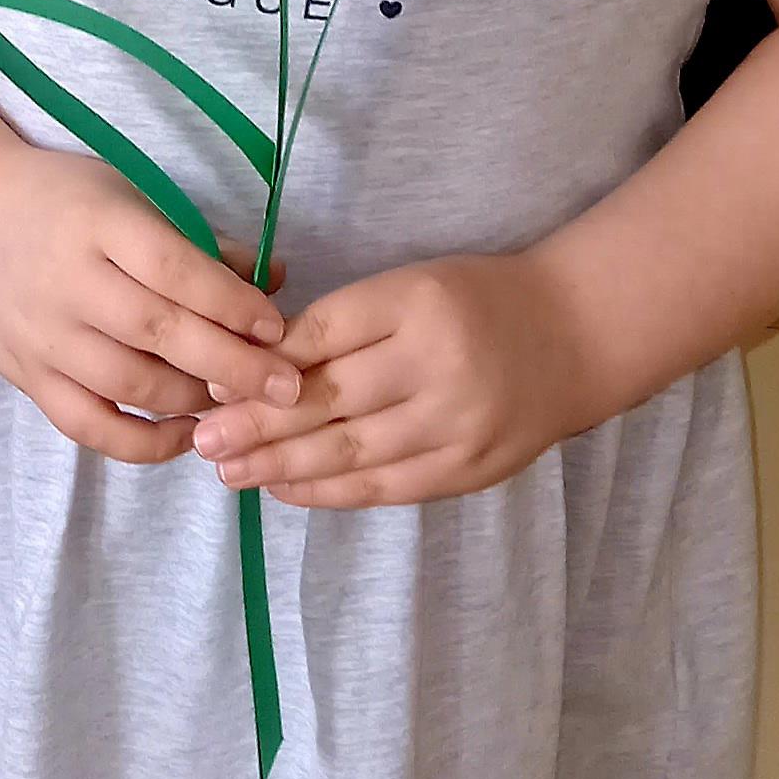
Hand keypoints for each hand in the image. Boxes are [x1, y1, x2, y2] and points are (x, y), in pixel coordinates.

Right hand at [0, 150, 299, 463]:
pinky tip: (186, 436)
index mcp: (99, 224)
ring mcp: (42, 335)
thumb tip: (277, 280)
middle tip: (287, 387)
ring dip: (195, 402)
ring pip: (129, 385)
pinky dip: (142, 443)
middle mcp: (67, 282)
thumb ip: (200, 243)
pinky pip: (89, 425)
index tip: (277, 329)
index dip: (233, 305)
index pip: (176, 271)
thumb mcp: (129, 197)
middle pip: (159, 334)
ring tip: (240, 405)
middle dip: (233, 365)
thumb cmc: (63, 202)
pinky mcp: (26, 377)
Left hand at [191, 246, 596, 508]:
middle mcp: (439, 363)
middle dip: (257, 423)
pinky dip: (329, 491)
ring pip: (351, 451)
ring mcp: (457, 423)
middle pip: (330, 399)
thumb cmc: (477, 303)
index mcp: (420, 301)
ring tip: (230, 471)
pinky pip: (384, 487)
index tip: (213, 383)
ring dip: (281, 464)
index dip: (264, 365)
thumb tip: (253, 362)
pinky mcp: (468, 469)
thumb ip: (343, 323)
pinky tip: (286, 488)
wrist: (576, 337)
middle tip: (203, 440)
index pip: (325, 334)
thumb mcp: (412, 288)